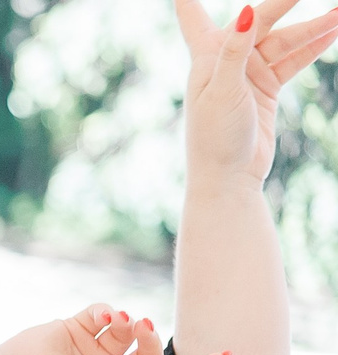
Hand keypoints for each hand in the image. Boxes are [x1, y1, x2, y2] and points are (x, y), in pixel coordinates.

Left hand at [178, 0, 337, 182]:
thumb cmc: (214, 138)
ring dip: (313, 27)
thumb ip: (235, 50)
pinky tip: (333, 32)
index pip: (195, 18)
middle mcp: (226, 61)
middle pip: (261, 22)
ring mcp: (248, 74)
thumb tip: (248, 12)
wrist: (228, 178)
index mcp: (206, 57)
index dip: (190, 2)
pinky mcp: (266, 88)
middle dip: (287, 2)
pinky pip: (293, 60)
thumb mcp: (222, 91)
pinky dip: (313, 47)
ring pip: (285, 41)